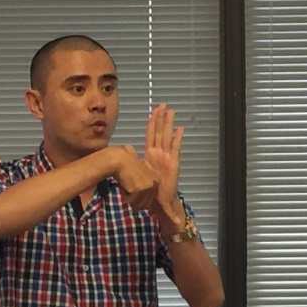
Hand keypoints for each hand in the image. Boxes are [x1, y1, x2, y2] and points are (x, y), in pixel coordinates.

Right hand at [113, 144, 158, 212]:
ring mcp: (147, 187)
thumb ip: (145, 188)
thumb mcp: (141, 177)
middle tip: (128, 189)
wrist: (120, 161)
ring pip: (137, 204)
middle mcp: (154, 185)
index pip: (150, 201)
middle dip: (135, 200)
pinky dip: (125, 195)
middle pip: (145, 205)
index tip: (133, 192)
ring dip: (129, 198)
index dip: (139, 199)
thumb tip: (144, 205)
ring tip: (126, 186)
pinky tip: (124, 185)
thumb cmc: (127, 167)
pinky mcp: (139, 190)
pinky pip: (131, 201)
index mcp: (156, 182)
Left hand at [141, 103, 184, 225]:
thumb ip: (133, 158)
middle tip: (163, 105)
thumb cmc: (149, 189)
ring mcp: (167, 157)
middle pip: (160, 132)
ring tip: (171, 111)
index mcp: (150, 154)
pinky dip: (178, 138)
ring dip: (169, 124)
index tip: (153, 111)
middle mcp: (159, 153)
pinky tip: (180, 129)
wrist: (159, 201)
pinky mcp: (173, 163)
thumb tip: (126, 146)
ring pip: (167, 137)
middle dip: (161, 118)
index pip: (151, 135)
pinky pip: (175, 148)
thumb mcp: (137, 171)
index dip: (152, 122)